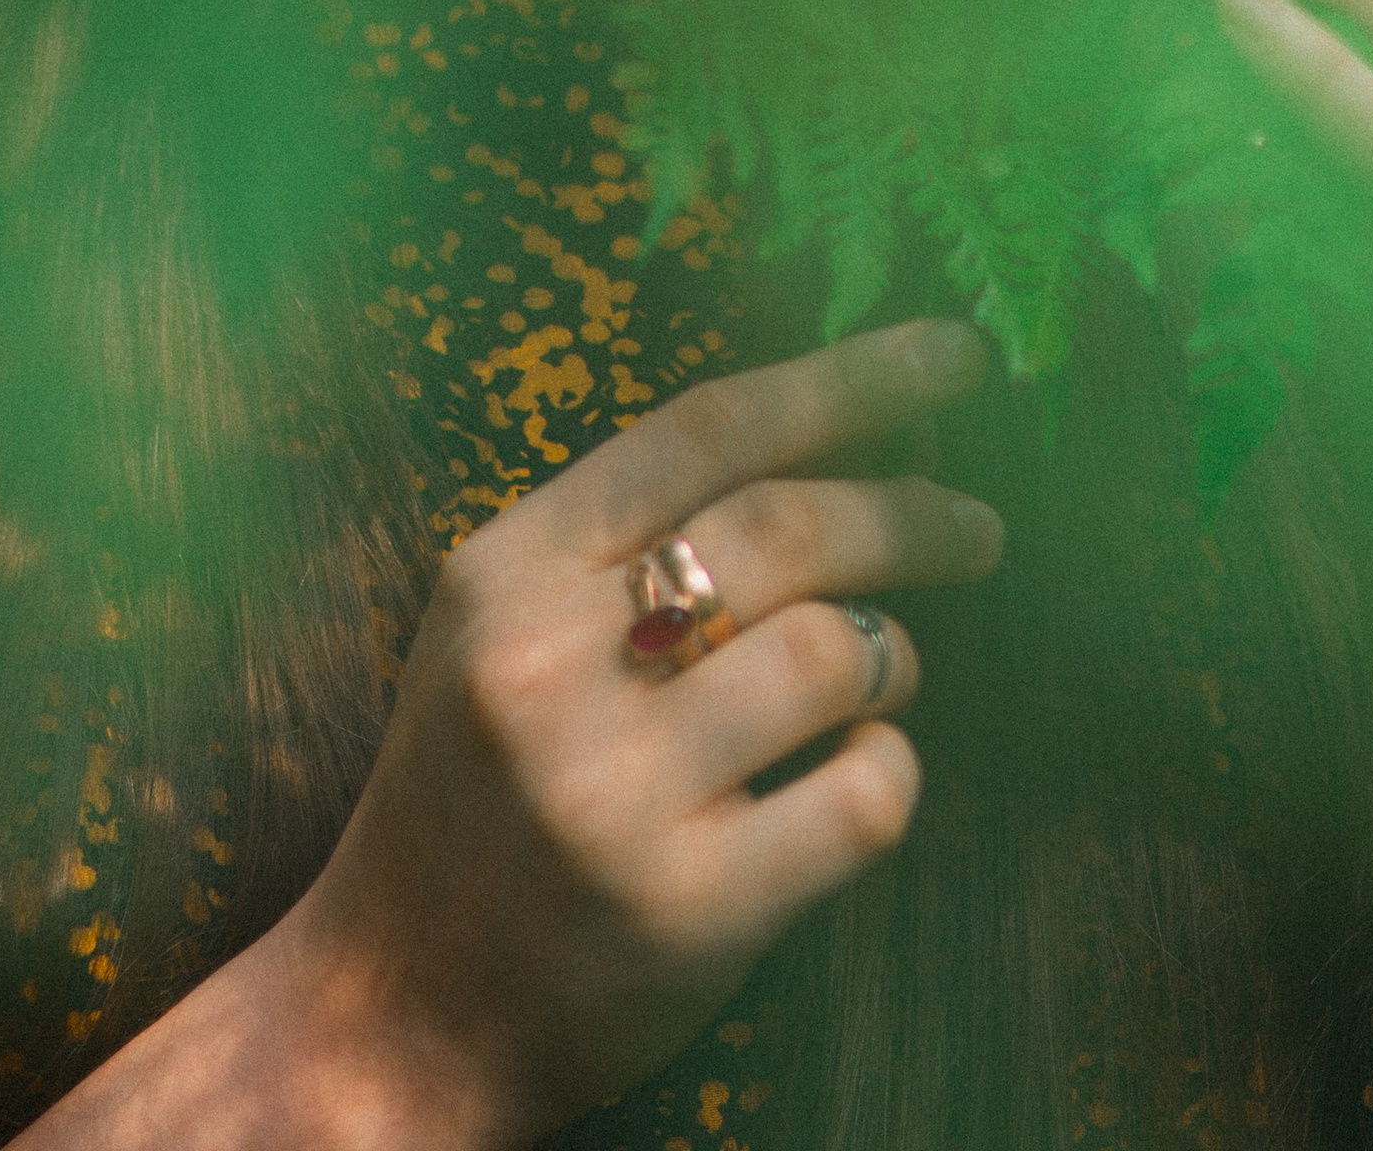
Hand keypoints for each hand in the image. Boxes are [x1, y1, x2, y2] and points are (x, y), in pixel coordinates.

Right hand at [267, 316, 998, 1147]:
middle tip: (979, 527)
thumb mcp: (495, 632)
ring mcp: (615, 790)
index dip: (848, 377)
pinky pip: (861, 797)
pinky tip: (864, 774)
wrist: (392, 1017)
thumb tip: (834, 441)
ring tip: (883, 675)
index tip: (955, 356)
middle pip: (786, 524)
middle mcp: (549, 665)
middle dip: (913, 511)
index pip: (705, 427)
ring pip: (836, 651)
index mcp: (504, 570)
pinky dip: (892, 771)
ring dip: (896, 653)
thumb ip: (623, 540)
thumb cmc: (474, 799)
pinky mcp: (687, 907)